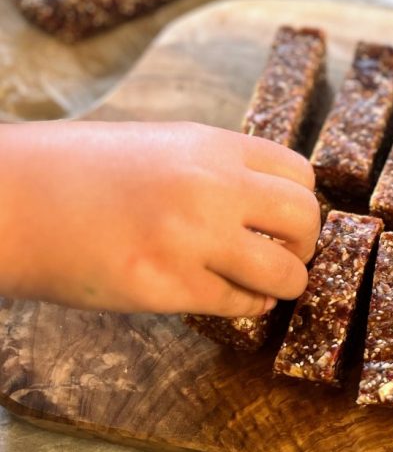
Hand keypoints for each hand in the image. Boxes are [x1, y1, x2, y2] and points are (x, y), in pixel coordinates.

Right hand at [0, 121, 320, 315]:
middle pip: (305, 221)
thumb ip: (216, 167)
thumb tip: (267, 200)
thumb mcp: (160, 145)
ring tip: (264, 284)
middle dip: (303, 245)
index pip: (300, 175)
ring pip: (285, 273)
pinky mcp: (167, 286)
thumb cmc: (77, 172)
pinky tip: (231, 298)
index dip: (298, 203)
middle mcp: (212, 188)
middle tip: (284, 255)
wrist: (10, 201)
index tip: (284, 220)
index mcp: (212, 146)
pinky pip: (240, 304)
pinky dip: (246, 306)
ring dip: (284, 284)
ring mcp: (192, 239)